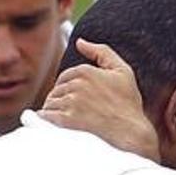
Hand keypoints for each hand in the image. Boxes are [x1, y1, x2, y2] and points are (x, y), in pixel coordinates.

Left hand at [39, 38, 159, 161]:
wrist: (130, 133)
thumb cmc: (127, 103)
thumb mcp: (122, 71)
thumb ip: (101, 52)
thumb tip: (79, 41)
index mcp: (86, 71)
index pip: (65, 76)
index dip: (70, 87)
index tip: (80, 98)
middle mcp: (76, 85)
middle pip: (56, 90)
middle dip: (62, 99)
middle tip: (76, 110)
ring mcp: (70, 102)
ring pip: (50, 102)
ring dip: (55, 110)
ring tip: (70, 119)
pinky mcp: (65, 120)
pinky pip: (45, 116)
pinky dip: (47, 120)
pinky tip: (56, 125)